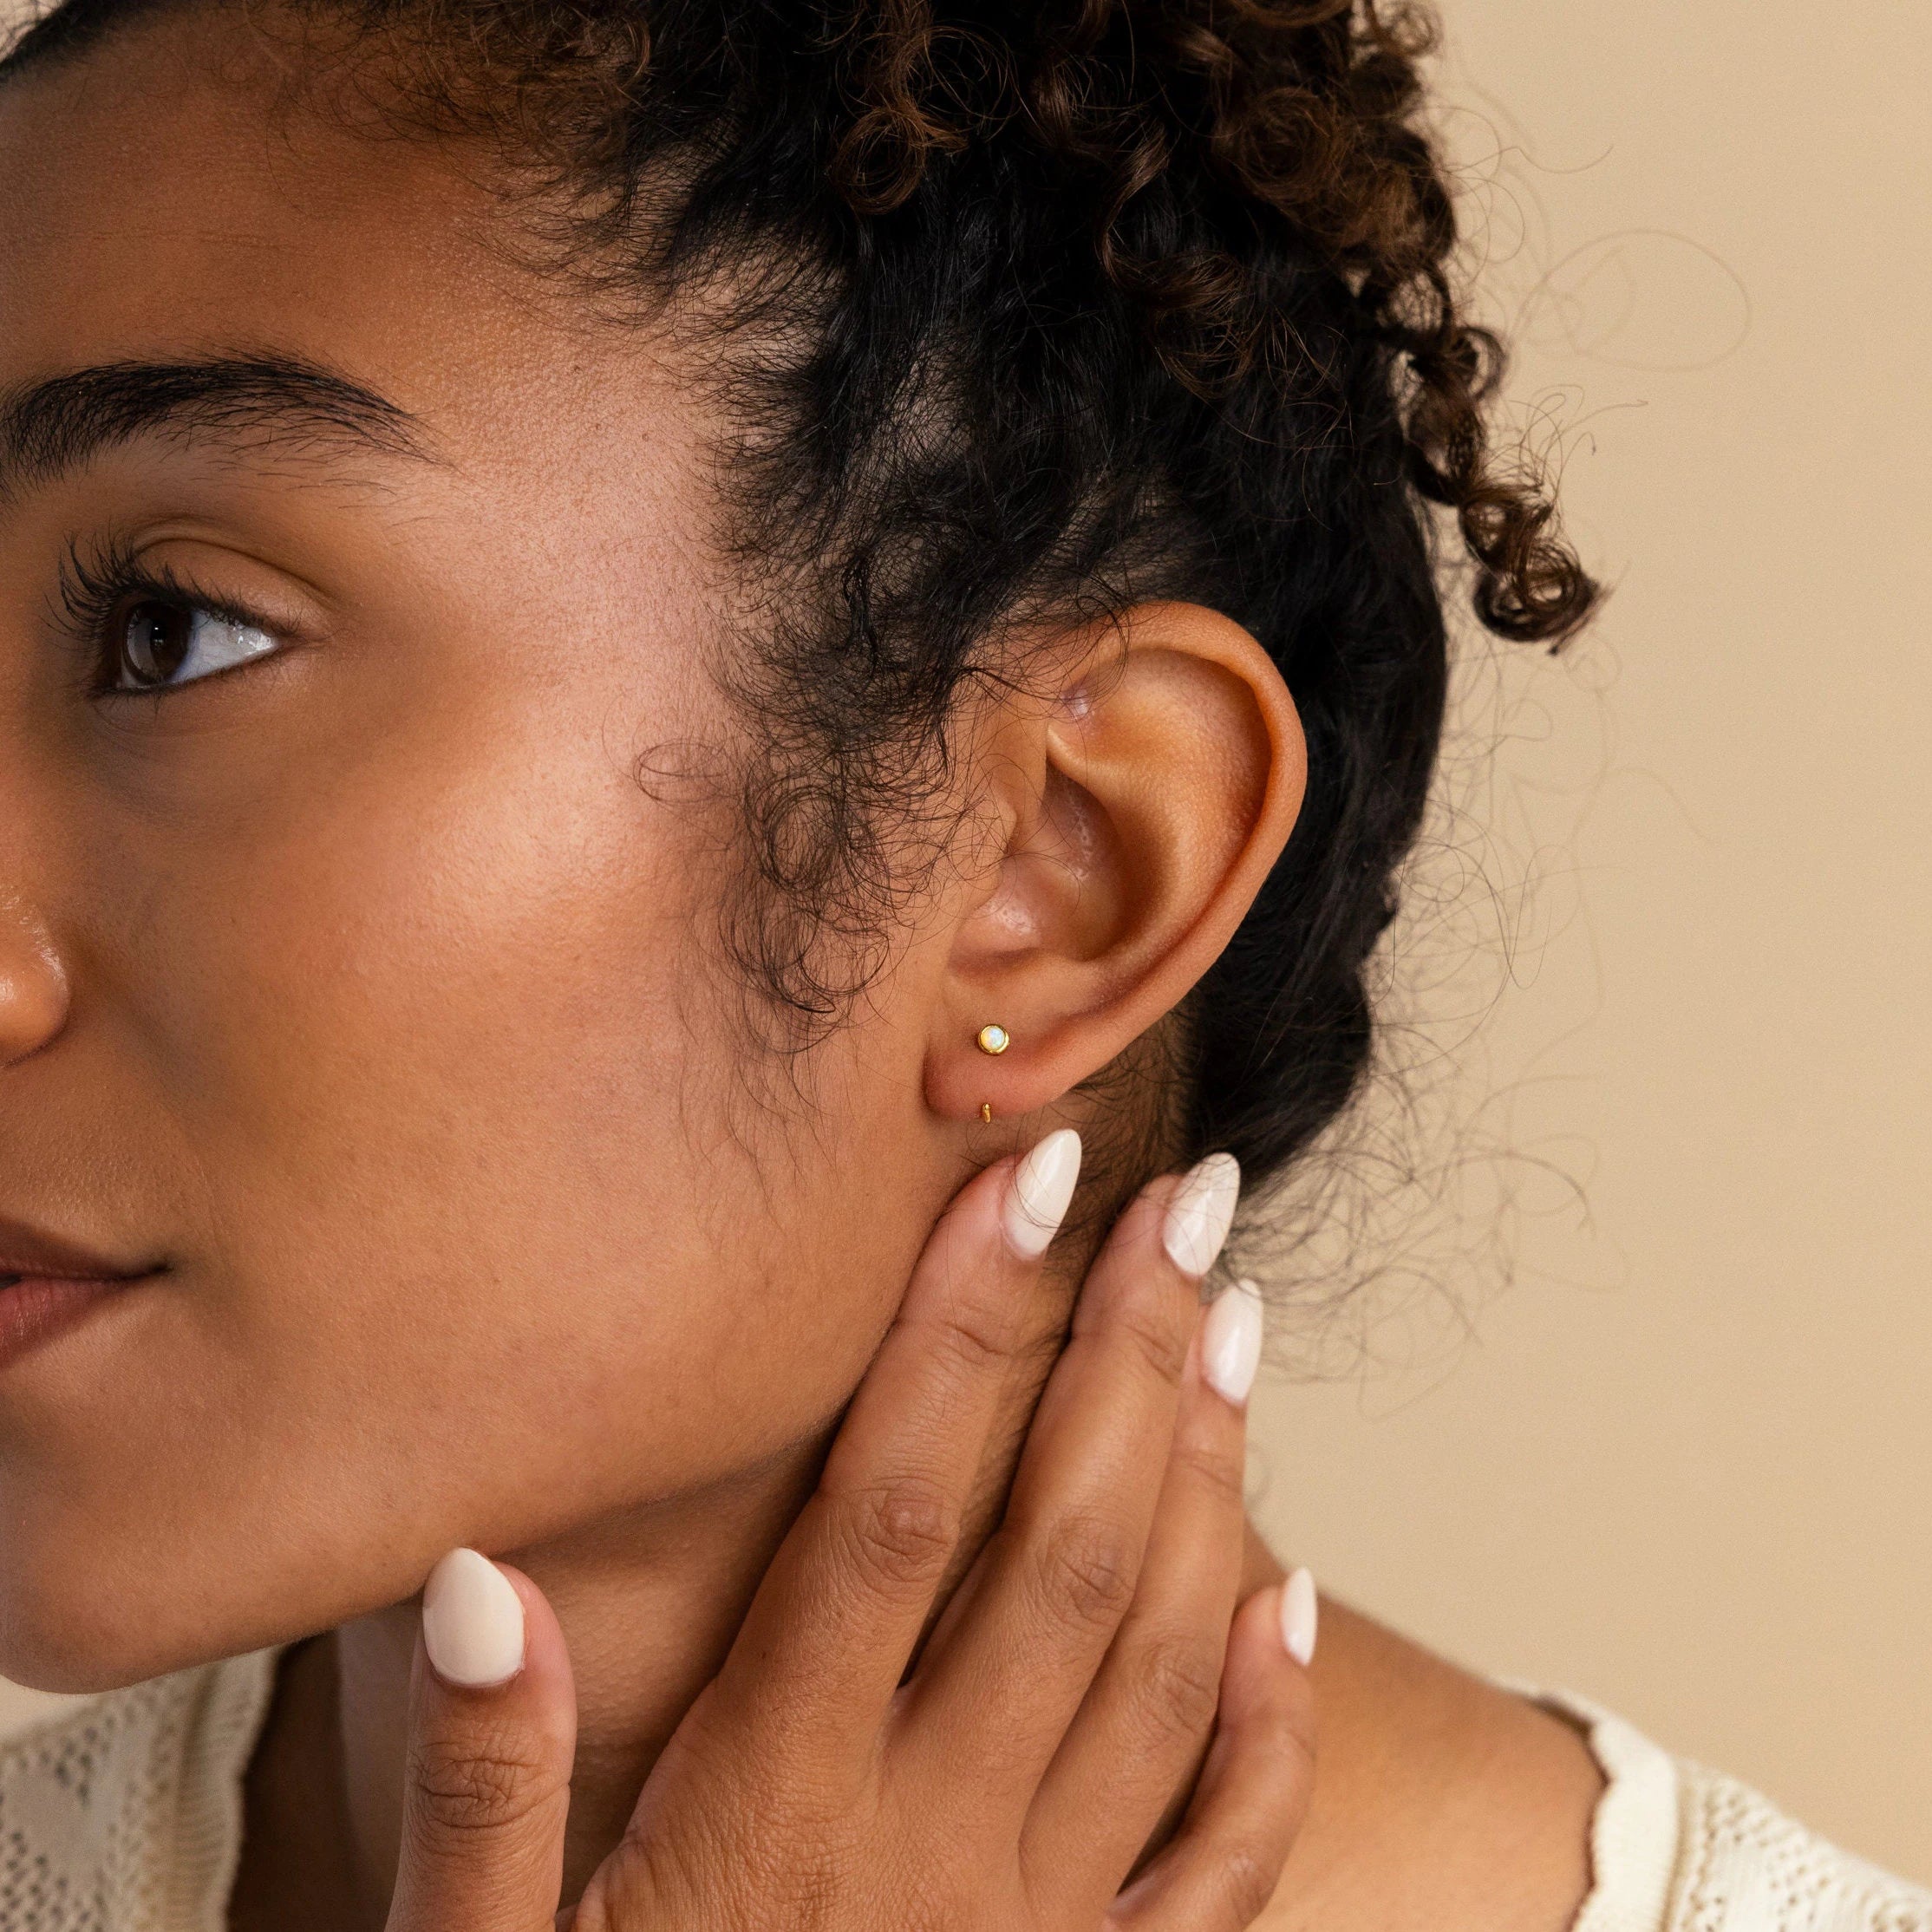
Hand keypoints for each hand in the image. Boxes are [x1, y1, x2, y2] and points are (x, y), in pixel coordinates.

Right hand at [385, 1134, 1317, 1930]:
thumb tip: (481, 1575)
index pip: (893, 1512)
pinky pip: (1219, 1853)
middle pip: (1060, 1552)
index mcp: (774, 1818)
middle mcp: (932, 1854)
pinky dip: (1268, 1715)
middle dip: (1124, 1355)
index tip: (1018, 1184)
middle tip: (1181, 1205)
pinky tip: (1291, 1591)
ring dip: (1207, 1481)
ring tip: (1232, 1325)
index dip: (960, 1332)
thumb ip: (480, 1789)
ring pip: (1160, 1665)